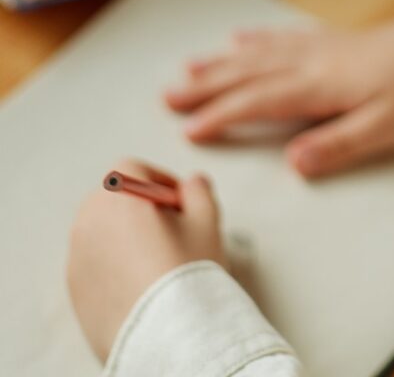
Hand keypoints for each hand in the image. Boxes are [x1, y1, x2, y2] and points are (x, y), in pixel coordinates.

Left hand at [67, 158, 224, 362]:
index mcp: (116, 196)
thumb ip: (200, 191)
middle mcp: (87, 222)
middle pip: (112, 200)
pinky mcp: (74, 293)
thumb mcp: (207, 219)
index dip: (160, 180)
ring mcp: (76, 259)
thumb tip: (193, 184)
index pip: (132, 170)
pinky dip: (115, 265)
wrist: (165, 335)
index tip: (180, 199)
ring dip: (127, 235)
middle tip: (174, 227)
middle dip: (141, 207)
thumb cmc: (186, 271)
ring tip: (161, 259)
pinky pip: (95, 265)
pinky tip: (145, 284)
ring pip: (102, 234)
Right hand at [164, 13, 393, 177]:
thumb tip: (291, 165)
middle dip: (207, 86)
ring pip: (259, 53)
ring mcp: (321, 47)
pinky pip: (283, 37)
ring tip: (188, 66)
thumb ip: (338, 146)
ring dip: (222, 61)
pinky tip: (240, 37)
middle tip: (167, 96)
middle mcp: (312, 61)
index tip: (187, 132)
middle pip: (249, 73)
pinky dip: (257, 39)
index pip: (260, 102)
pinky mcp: (333, 40)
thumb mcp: (386, 128)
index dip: (222, 116)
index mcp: (321, 86)